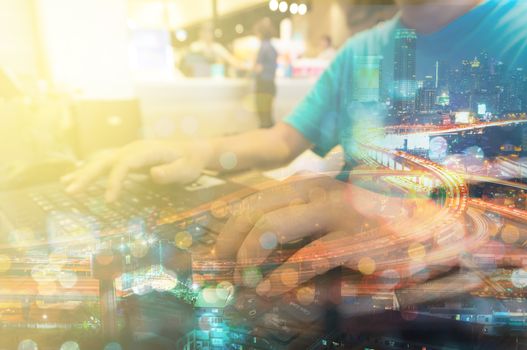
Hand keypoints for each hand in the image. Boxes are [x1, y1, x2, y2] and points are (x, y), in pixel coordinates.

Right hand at [61, 139, 212, 201]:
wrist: (194, 151)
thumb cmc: (191, 162)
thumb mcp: (186, 169)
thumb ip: (171, 172)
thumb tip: (153, 174)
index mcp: (146, 151)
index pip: (123, 164)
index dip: (114, 181)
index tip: (108, 200)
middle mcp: (134, 149)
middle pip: (106, 160)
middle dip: (87, 175)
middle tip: (70, 191)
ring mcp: (130, 152)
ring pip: (102, 160)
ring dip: (84, 172)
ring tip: (65, 184)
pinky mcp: (129, 157)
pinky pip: (107, 162)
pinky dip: (92, 169)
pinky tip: (78, 176)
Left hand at [214, 173, 463, 296]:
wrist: (424, 226)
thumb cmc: (365, 225)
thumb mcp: (324, 218)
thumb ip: (292, 226)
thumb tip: (251, 254)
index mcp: (306, 184)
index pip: (252, 201)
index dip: (228, 230)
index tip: (219, 256)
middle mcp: (317, 190)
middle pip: (254, 210)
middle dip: (230, 243)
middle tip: (226, 271)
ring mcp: (336, 211)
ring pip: (273, 227)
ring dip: (250, 257)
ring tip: (246, 281)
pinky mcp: (355, 238)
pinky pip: (307, 258)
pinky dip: (283, 277)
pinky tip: (272, 290)